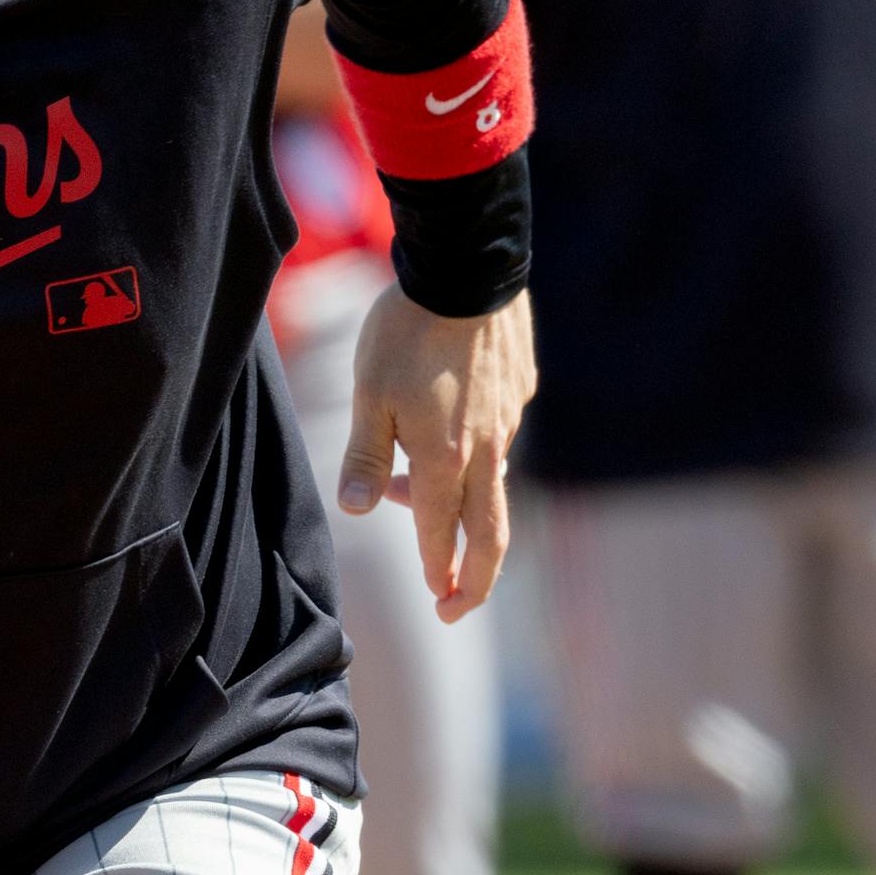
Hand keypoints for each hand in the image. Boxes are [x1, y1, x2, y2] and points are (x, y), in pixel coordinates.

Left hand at [338, 287, 535, 624]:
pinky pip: (499, 436)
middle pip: (490, 534)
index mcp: (445, 458)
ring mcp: (509, 419)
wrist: (468, 268)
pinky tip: (449, 426)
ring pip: (490, 480)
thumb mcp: (368, 394)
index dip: (435, 571)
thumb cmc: (406, 332)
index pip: (439, 533)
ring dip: (460, 501)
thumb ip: (364, 456)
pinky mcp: (520, 390)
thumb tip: (355, 511)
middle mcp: (486, 449)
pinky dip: (473, 452)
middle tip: (456, 606)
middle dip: (474, 579)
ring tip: (413, 491)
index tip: (435, 600)